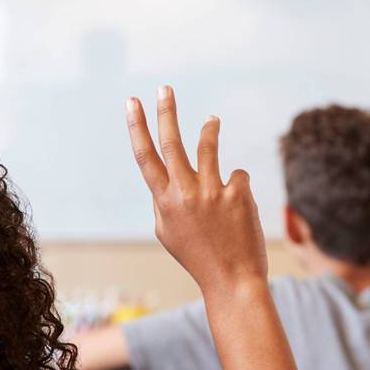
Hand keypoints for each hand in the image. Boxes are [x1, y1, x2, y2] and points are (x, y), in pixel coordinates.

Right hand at [126, 86, 267, 294]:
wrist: (232, 281)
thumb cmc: (198, 256)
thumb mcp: (168, 233)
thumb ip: (165, 201)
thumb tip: (168, 176)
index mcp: (164, 202)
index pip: (145, 157)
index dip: (136, 127)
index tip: (132, 102)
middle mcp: (185, 194)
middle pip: (172, 142)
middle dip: (166, 111)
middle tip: (165, 88)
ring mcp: (211, 194)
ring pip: (208, 147)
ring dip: (209, 129)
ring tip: (211, 120)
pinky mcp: (237, 196)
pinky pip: (237, 177)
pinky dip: (237, 188)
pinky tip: (238, 210)